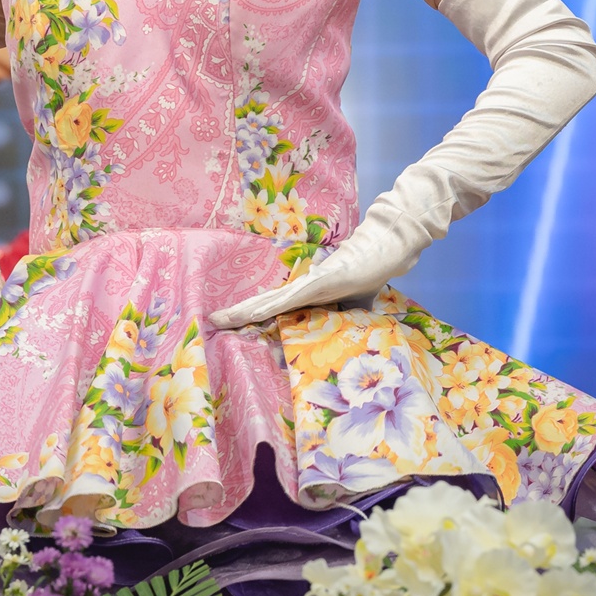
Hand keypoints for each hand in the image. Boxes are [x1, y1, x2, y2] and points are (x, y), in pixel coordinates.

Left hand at [209, 212, 418, 330]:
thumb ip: (342, 322)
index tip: (228, 326)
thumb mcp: (352, 309)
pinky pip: (295, 295)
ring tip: (225, 318)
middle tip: (211, 321)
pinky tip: (258, 312)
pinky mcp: (322, 280)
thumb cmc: (364, 277)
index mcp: (305, 297)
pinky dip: (277, 304)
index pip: (272, 310)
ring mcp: (310, 284)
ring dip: (248, 309)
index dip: (250, 317)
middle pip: (263, 303)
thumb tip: (342, 342)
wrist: (383, 252)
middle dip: (238, 313)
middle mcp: (301, 289)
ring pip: (272, 300)